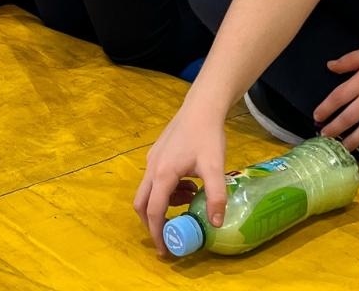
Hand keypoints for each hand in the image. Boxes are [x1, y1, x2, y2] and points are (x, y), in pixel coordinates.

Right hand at [134, 96, 228, 254]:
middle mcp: (152, 168)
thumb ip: (216, 196)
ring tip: (189, 199)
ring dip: (164, 204)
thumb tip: (215, 223)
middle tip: (172, 233)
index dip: (158, 233)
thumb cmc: (207, 137)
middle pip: (142, 204)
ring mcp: (152, 160)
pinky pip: (154, 180)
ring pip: (148, 191)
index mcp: (163, 174)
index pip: (154, 212)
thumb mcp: (215, 168)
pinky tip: (188, 183)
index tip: (165, 250)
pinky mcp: (157, 153)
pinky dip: (166, 191)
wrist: (201, 107)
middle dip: (153, 223)